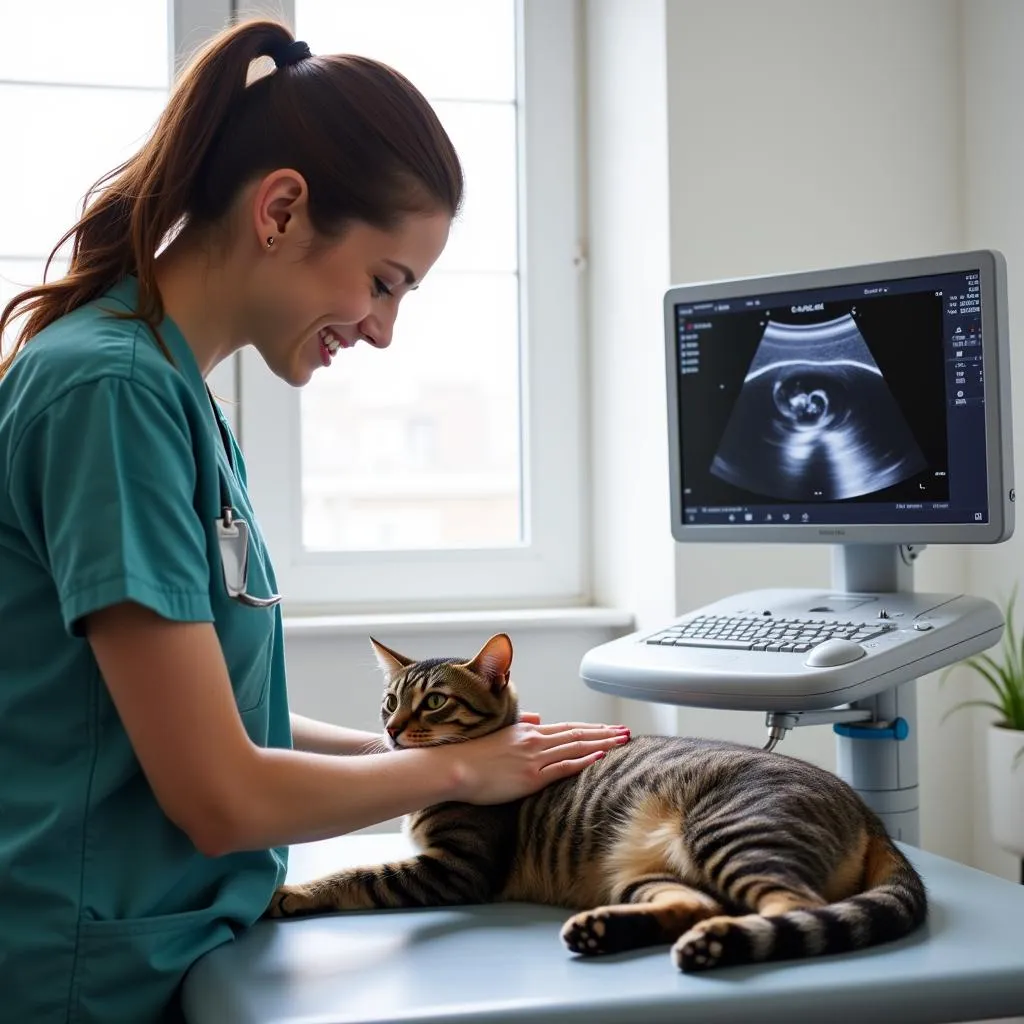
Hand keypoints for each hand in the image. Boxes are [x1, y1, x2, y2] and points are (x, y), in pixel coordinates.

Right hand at [444, 720, 630, 804]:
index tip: (610, 727)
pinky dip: (583, 760)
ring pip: (576, 747)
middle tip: (627, 732)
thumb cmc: (471, 755)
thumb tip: (538, 717)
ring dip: (602, 743)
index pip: (568, 728)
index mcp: (527, 731)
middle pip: (578, 734)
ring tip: (622, 741)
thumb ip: (521, 725)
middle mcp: (534, 740)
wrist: (454, 768)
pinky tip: (599, 756)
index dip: (592, 728)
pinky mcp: (531, 777)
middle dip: (605, 733)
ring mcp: (534, 758)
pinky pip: (563, 767)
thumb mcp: (499, 733)